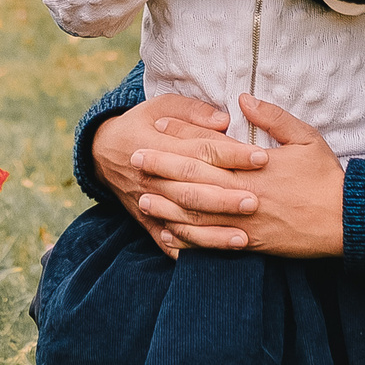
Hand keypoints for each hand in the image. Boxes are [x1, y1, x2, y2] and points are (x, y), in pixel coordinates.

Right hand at [93, 93, 266, 255]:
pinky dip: (189, 252)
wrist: (102, 152)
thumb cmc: (142, 124)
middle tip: (257, 201)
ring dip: (213, 233)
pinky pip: (169, 241)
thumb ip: (193, 112)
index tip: (261, 158)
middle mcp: (153, 178)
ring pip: (183, 221)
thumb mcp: (162, 105)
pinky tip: (211, 258)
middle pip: (193, 190)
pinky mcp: (147, 221)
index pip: (201, 151)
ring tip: (243, 238)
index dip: (232, 155)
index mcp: (158, 145)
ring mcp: (149, 203)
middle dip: (225, 198)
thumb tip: (224, 121)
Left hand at [133, 95, 344, 257]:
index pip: (209, 147)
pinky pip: (211, 243)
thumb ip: (272, 117)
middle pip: (194, 179)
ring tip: (142, 197)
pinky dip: (187, 240)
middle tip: (134, 159)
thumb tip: (242, 99)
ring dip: (167, 205)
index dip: (180, 136)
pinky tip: (168, 235)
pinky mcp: (250, 243)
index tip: (156, 127)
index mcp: (255, 164)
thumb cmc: (327, 177)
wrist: (346, 220)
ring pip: (196, 214)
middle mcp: (244, 193)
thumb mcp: (306, 137)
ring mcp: (245, 221)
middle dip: (162, 168)